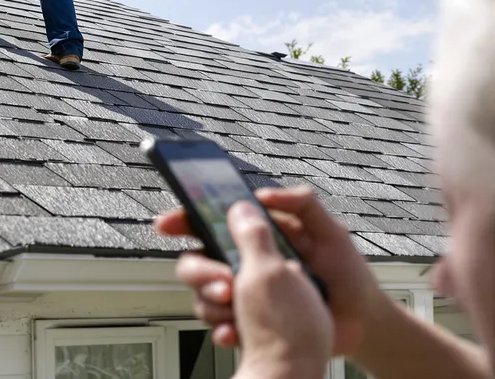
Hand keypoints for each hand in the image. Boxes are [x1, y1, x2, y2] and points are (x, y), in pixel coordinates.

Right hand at [154, 186, 378, 355]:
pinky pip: (219, 326)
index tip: (167, 224)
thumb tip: (260, 195)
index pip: (210, 223)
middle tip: (224, 280)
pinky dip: (224, 330)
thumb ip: (301, 204)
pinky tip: (237, 332)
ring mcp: (243, 295)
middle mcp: (242, 264)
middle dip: (199, 270)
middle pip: (196, 260)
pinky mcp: (247, 323)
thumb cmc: (348, 274)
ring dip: (211, 300)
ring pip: (201, 294)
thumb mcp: (331, 232)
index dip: (184, 220)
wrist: (360, 323)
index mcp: (256, 238)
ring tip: (235, 304)